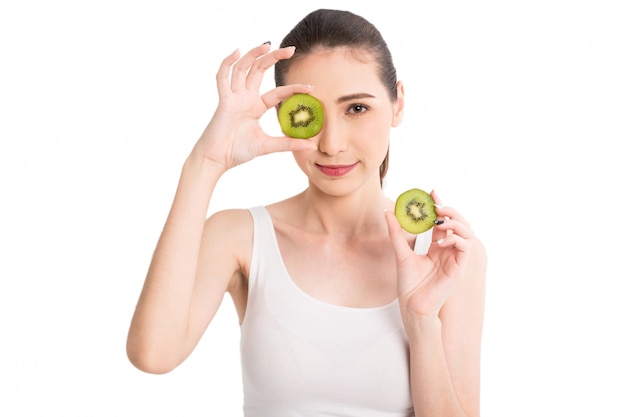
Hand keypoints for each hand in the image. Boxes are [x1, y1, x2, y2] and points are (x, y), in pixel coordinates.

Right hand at [193, 43, 316, 171]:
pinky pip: (222, 78)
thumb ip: (288, 143)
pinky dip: (227, 63)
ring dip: (253, 55)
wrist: (217, 160)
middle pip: (259, 70)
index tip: (311, 87)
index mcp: (256, 107)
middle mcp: (245, 98)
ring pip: (242, 69)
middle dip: (274, 57)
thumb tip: (311, 146)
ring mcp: (234, 98)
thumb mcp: (268, 146)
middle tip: (291, 49)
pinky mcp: (224, 101)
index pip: (278, 92)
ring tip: (268, 44)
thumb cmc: (238, 151)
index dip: (294, 88)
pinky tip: (236, 52)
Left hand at [385, 191, 474, 322]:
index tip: (431, 193)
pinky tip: (440, 241)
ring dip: (455, 222)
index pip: (443, 221)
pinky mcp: (459, 267)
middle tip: (436, 205)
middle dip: (449, 210)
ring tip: (439, 222)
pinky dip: (455, 238)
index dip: (440, 205)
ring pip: (467, 231)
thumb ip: (397, 233)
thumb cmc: (409, 284)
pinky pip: (465, 246)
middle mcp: (448, 250)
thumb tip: (389, 212)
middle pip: (459, 223)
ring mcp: (455, 258)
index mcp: (437, 246)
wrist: (413, 306)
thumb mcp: (401, 253)